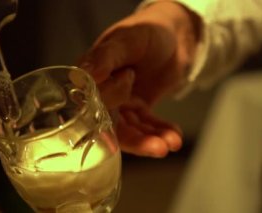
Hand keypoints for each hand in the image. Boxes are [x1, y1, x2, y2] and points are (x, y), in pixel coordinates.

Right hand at [79, 1, 200, 156]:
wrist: (173, 35)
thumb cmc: (145, 31)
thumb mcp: (126, 40)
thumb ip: (106, 57)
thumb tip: (86, 74)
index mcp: (90, 78)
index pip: (92, 104)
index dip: (110, 109)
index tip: (132, 100)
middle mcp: (102, 95)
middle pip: (112, 126)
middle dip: (136, 140)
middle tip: (157, 147)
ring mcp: (122, 104)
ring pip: (132, 131)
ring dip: (151, 140)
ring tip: (171, 143)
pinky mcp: (140, 110)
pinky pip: (148, 126)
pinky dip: (161, 132)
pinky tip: (174, 137)